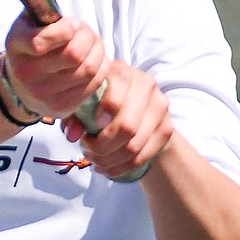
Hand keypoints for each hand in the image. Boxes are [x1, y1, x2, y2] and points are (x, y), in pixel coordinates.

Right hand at [3, 12, 108, 117]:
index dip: (66, 29)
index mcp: (16, 46)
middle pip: (74, 54)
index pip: (42, 41)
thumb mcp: (28, 22)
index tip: (71, 24)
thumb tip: (63, 13)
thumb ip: (43, 10)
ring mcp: (43, 94)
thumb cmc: (31, 45)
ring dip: (98, 52)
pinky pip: (93, 85)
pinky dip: (101, 69)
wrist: (19, 85)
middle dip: (88, 37)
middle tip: (87, 33)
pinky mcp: (61, 108)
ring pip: (88, 69)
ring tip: (93, 45)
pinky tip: (94, 62)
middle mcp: (26, 74)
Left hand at [61, 60, 173, 180]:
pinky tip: (107, 167)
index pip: (119, 87)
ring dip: (109, 160)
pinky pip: (142, 157)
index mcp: (122, 71)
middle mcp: (145, 84)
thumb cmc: (101, 101)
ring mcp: (159, 107)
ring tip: (94, 160)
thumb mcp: (84, 102)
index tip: (93, 125)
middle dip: (101, 146)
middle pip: (126, 126)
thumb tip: (73, 134)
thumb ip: (74, 115)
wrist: (138, 107)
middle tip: (87, 149)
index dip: (106, 110)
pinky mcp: (166, 128)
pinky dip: (121, 168)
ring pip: (134, 146)